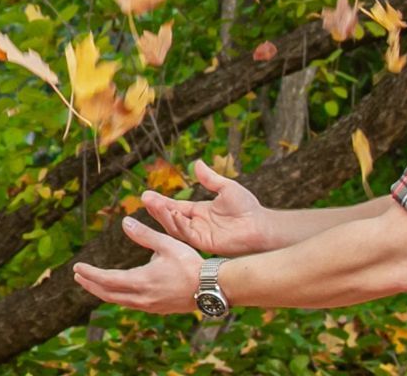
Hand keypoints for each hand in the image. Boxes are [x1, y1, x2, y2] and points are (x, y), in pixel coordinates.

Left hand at [73, 215, 202, 314]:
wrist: (212, 287)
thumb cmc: (190, 263)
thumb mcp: (167, 243)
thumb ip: (144, 234)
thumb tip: (124, 222)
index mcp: (141, 282)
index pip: (107, 280)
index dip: (90, 274)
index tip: (77, 267)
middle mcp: (143, 298)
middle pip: (109, 294)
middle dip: (91, 284)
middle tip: (78, 276)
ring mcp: (150, 306)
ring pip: (120, 301)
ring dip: (103, 292)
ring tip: (93, 283)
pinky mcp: (158, 308)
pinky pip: (132, 304)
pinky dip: (119, 297)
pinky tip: (120, 292)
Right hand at [141, 159, 272, 255]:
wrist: (261, 225)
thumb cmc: (248, 208)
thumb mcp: (226, 188)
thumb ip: (210, 178)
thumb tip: (197, 164)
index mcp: (200, 213)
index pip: (176, 207)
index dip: (162, 203)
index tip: (147, 195)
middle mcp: (197, 225)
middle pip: (171, 218)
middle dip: (157, 209)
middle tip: (145, 199)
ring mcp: (200, 235)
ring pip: (175, 227)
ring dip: (164, 216)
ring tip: (154, 204)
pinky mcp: (205, 243)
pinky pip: (187, 234)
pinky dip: (178, 224)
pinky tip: (173, 212)